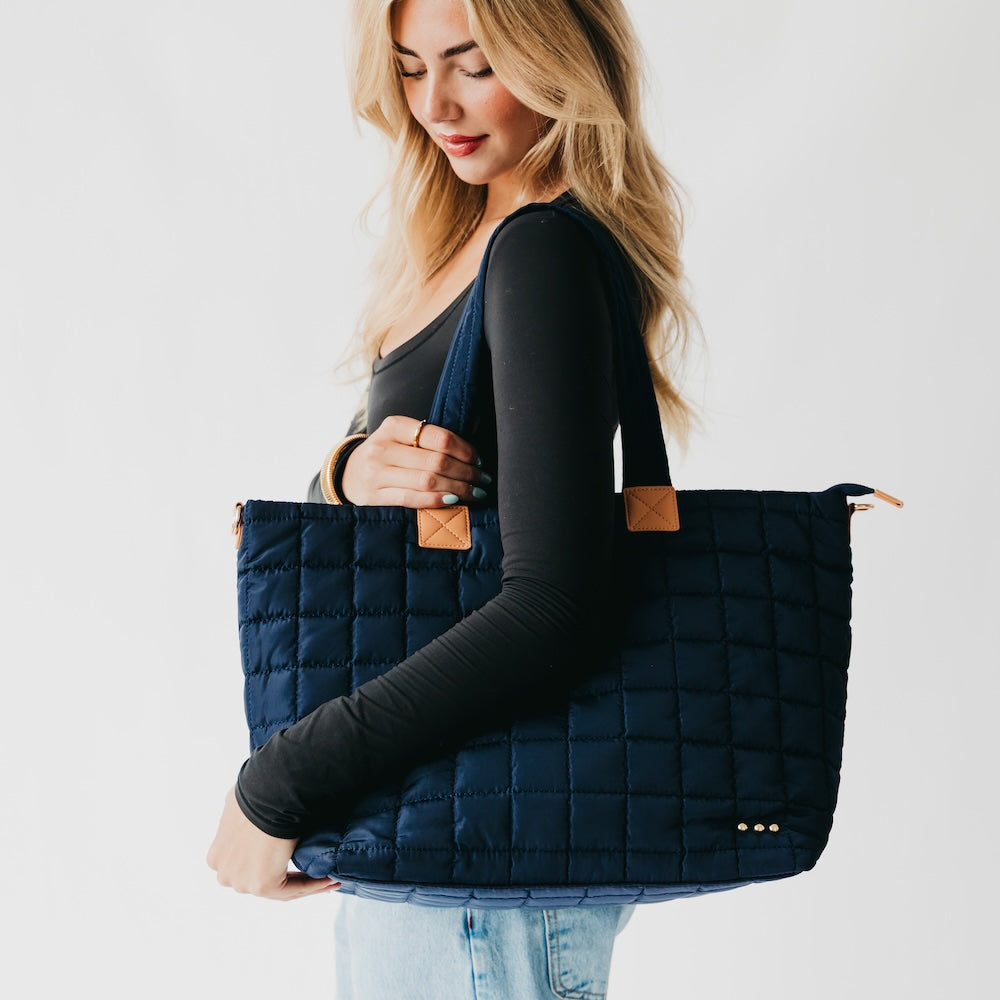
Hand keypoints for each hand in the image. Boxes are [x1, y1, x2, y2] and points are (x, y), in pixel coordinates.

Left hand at [206, 787, 338, 900]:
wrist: (270, 795)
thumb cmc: (260, 791)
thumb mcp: (247, 802)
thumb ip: (249, 816)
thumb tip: (264, 811)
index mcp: (217, 856)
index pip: (247, 865)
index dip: (272, 862)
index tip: (291, 856)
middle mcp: (226, 873)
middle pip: (262, 878)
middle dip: (289, 876)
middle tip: (315, 872)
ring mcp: (242, 882)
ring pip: (280, 887)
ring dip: (307, 883)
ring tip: (329, 879)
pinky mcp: (263, 885)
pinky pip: (293, 889)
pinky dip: (314, 886)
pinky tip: (330, 881)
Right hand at [341, 415, 489, 506]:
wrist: (348, 475)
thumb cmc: (388, 456)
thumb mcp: (402, 439)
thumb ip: (432, 439)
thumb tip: (475, 445)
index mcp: (393, 426)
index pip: (439, 437)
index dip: (465, 450)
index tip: (479, 461)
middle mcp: (382, 448)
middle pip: (436, 461)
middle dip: (466, 472)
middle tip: (482, 480)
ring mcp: (376, 473)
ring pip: (427, 481)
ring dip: (458, 488)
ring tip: (475, 493)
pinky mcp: (374, 497)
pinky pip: (413, 499)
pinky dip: (437, 500)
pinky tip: (454, 502)